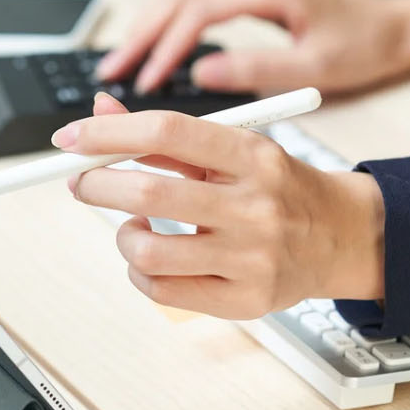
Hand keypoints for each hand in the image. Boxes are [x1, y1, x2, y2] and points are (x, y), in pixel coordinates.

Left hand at [59, 92, 385, 317]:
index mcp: (253, 155)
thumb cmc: (276, 187)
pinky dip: (140, 272)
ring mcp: (252, 257)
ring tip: (131, 225)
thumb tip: (99, 110)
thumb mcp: (233, 148)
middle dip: (98, 185)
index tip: (70, 139)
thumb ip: (167, 134)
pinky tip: (152, 257)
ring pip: (149, 251)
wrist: (339, 236)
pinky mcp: (246, 299)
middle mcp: (256, 205)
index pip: (167, 133)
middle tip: (82, 181)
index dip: (107, 133)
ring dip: (123, 235)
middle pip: (150, 192)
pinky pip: (163, 291)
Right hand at [95, 0, 409, 95]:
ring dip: (148, 25)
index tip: (144, 82)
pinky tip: (154, 49)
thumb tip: (202, 73)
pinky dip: (168, 22)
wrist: (398, 28)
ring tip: (122, 64)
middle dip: (141, 33)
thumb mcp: (316, 68)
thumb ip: (258, 70)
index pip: (198, 11)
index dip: (165, 48)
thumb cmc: (366, 47)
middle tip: (111, 73)